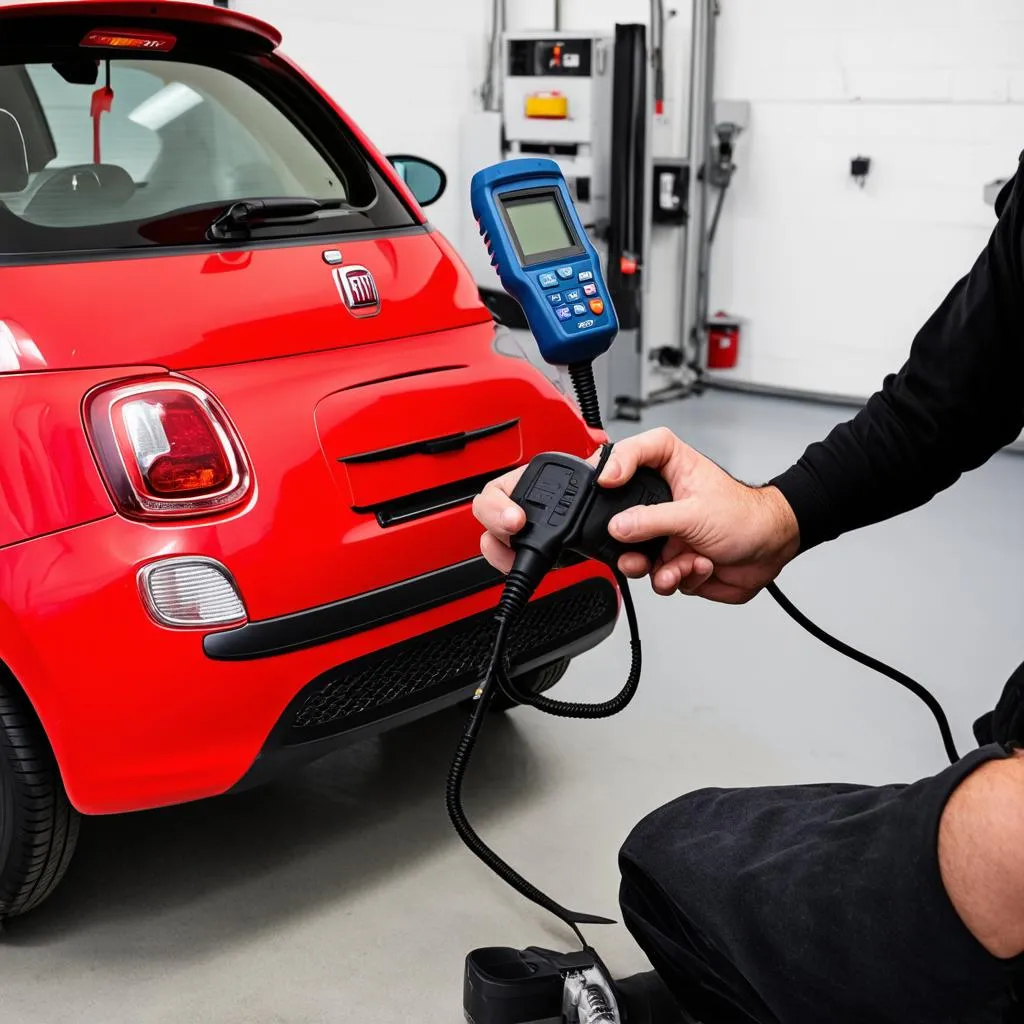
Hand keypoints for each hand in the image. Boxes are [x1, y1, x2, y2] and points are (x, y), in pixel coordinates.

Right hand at [601, 428, 799, 602]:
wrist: (772, 551)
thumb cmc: (748, 517)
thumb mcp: (696, 514)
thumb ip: (652, 521)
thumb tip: (618, 526)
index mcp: (671, 470)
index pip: (634, 451)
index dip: (615, 461)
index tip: (603, 480)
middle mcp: (664, 501)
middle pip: (622, 511)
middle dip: (626, 538)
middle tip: (630, 546)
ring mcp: (667, 533)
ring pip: (636, 554)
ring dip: (656, 567)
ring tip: (674, 567)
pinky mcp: (673, 560)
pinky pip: (658, 576)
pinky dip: (677, 577)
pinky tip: (698, 567)